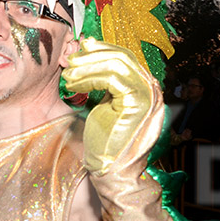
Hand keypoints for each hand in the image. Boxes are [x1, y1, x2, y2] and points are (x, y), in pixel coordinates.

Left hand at [62, 37, 159, 174]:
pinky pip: (111, 78)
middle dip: (92, 55)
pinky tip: (74, 85)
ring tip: (68, 74)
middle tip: (69, 60)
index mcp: (145, 88)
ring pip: (116, 64)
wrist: (113, 172)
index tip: (80, 49)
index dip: (101, 50)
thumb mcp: (105, 104)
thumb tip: (88, 52)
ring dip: (87, 66)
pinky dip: (89, 78)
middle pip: (122, 57)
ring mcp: (148, 95)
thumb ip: (104, 82)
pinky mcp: (138, 103)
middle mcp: (152, 89)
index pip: (125, 58)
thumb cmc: (106, 141)